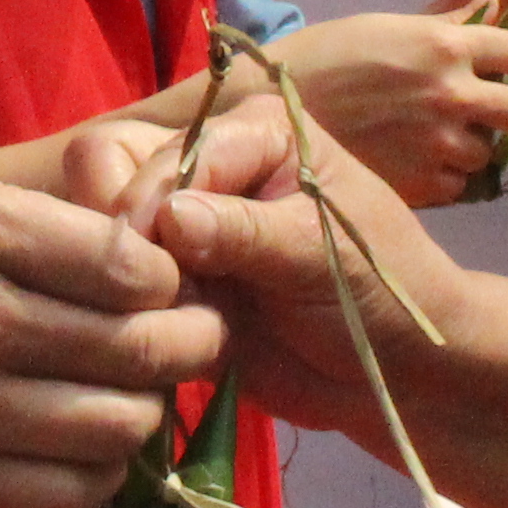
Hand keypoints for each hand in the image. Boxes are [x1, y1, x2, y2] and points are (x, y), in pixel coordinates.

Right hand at [0, 156, 222, 507]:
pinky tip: (86, 444)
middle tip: (191, 334)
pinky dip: (96, 474)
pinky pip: (59, 494)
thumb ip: (27, 217)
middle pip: (141, 352)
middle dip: (191, 342)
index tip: (164, 274)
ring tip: (134, 387)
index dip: (171, 274)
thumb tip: (139, 246)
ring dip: (146, 408)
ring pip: (115, 428)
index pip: (131, 268)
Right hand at [64, 114, 471, 449]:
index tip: (149, 260)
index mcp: (252, 134)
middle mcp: (209, 170)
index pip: (166, 150)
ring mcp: (186, 229)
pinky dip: (132, 314)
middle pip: (114, 172)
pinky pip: (119, 289)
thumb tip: (167, 218)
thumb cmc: (381, 292)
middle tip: (154, 289)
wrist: (399, 373)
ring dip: (126, 278)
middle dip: (124, 234)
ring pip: (108, 233)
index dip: (148, 200)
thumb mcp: (319, 253)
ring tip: (171, 316)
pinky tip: (168, 339)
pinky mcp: (175, 285)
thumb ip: (244, 232)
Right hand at [257, 9, 507, 207]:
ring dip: (477, 148)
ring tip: (455, 145)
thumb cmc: (322, 58)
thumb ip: (446, 25)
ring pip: (485, 152)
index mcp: (445, 44)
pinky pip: (457, 186)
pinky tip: (428, 169)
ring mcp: (438, 141)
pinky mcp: (420, 183)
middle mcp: (452, 93)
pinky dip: (450, 178)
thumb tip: (494, 5)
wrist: (271, 109)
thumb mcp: (387, 28)